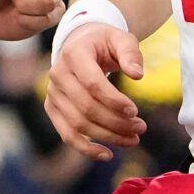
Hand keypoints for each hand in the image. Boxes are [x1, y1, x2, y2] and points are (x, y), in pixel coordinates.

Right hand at [45, 23, 146, 160]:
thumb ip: (130, 53)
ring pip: (78, 124)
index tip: (135, 111)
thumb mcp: (121, 38)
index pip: (92, 83)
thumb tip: (137, 74)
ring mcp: (53, 93)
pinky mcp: (52, 108)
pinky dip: (86, 148)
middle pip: (86, 107)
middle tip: (141, 128)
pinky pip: (67, 134)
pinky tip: (108, 155)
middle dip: (116, 122)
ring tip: (133, 139)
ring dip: (107, 136)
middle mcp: (57, 74)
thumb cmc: (104, 42)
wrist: (81, 43)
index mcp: (74, 54)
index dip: (114, 100)